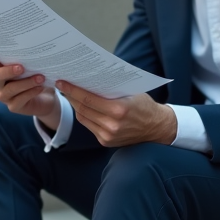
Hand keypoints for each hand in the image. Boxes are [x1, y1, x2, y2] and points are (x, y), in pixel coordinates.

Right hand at [0, 48, 60, 128]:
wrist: (47, 100)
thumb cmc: (38, 81)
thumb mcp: (36, 69)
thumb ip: (32, 63)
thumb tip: (35, 52)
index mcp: (4, 71)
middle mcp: (1, 84)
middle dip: (8, 71)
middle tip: (21, 67)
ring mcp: (5, 97)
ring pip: (11, 89)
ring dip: (26, 82)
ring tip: (40, 78)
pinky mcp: (13, 107)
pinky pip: (20, 99)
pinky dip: (31, 92)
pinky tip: (40, 88)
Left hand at [56, 80, 176, 146]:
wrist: (156, 127)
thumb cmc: (144, 105)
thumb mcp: (130, 92)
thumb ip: (110, 89)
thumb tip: (89, 77)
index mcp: (119, 110)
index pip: (88, 99)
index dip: (73, 90)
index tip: (62, 82)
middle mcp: (112, 125)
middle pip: (83, 108)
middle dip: (70, 96)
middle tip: (62, 85)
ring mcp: (108, 136)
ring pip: (83, 118)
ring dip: (75, 106)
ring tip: (69, 94)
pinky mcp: (105, 142)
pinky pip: (89, 125)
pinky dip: (84, 115)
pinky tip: (80, 106)